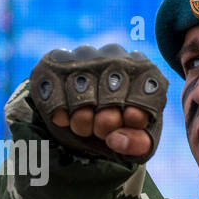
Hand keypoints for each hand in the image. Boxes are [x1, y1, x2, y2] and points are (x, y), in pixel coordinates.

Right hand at [28, 44, 167, 164]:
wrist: (86, 116)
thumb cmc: (120, 125)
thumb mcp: (138, 139)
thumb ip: (138, 143)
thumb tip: (116, 140)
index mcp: (145, 71)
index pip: (146, 94)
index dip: (135, 117)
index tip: (127, 122)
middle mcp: (115, 55)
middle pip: (111, 96)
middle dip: (106, 123)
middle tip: (102, 129)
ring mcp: (82, 56)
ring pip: (79, 94)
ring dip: (81, 121)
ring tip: (85, 124)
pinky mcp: (53, 61)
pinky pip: (52, 94)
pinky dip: (59, 115)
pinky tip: (66, 117)